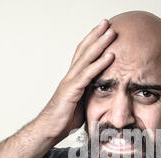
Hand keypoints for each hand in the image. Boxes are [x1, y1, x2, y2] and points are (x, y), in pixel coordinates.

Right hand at [38, 19, 115, 142]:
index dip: (92, 41)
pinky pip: (88, 75)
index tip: (103, 31)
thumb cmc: (64, 120)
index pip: (83, 55)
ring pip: (86, 58)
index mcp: (73, 79)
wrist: (49, 130)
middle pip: (84, 50)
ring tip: (112, 32)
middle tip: (107, 23)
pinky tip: (110, 55)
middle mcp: (70, 76)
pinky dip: (100, 64)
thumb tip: (104, 95)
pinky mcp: (72, 90)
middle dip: (96, 35)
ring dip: (100, 44)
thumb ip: (91, 95)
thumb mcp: (82, 104)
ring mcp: (70, 82)